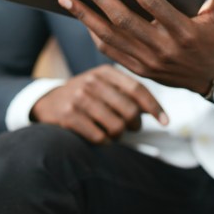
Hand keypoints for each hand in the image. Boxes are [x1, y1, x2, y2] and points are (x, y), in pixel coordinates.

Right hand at [31, 65, 167, 143]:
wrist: (47, 102)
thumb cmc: (85, 95)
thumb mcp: (104, 84)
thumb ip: (128, 92)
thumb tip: (158, 112)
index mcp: (106, 72)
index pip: (138, 89)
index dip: (154, 107)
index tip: (166, 122)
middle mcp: (92, 82)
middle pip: (129, 111)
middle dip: (135, 124)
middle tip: (131, 127)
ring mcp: (79, 98)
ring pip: (116, 126)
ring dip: (119, 135)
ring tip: (113, 132)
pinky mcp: (68, 116)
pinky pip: (99, 137)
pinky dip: (104, 141)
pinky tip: (100, 136)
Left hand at [58, 0, 213, 94]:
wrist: (210, 77)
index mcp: (183, 31)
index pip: (153, 4)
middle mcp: (163, 48)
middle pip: (124, 20)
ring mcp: (148, 62)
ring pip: (111, 37)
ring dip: (86, 16)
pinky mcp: (138, 69)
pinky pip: (110, 51)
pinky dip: (93, 33)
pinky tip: (81, 16)